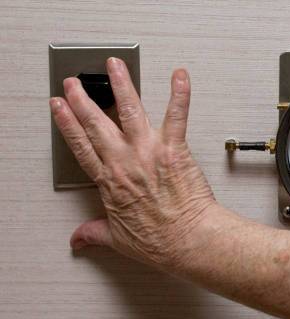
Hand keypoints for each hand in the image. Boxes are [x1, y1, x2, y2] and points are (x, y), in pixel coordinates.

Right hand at [49, 57, 215, 269]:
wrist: (188, 240)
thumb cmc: (159, 241)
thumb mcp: (118, 239)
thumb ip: (96, 233)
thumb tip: (79, 239)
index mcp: (110, 181)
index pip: (81, 146)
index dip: (67, 124)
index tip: (59, 107)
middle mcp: (125, 161)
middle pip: (97, 123)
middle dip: (83, 99)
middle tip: (74, 82)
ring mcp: (149, 152)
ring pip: (131, 110)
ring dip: (122, 85)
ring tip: (115, 65)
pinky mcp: (174, 149)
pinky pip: (177, 115)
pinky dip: (180, 94)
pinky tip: (180, 76)